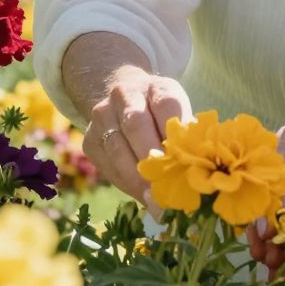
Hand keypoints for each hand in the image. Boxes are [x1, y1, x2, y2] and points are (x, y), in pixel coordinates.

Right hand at [79, 68, 192, 205]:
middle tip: (166, 184)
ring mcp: (103, 115)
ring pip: (117, 147)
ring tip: (154, 198)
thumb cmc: (162, 114)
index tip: (184, 160)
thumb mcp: (179, 114)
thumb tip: (195, 172)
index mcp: (156, 87)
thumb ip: (186, 137)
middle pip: (136, 125)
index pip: (167, 105)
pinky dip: (124, 182)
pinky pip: (105, 163)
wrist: (126, 99)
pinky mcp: (89, 138)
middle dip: (152, 158)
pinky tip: (140, 194)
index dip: (174, 135)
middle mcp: (125, 95)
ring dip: (136, 176)